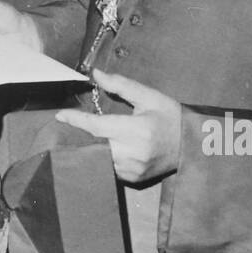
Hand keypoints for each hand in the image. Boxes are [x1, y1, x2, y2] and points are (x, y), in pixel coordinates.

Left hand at [56, 69, 183, 183]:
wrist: (191, 144)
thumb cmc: (169, 116)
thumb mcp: (148, 96)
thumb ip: (121, 85)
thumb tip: (96, 74)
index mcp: (137, 130)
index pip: (97, 126)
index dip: (77, 121)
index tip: (60, 115)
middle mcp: (134, 152)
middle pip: (94, 146)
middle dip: (79, 138)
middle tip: (64, 129)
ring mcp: (134, 169)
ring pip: (100, 160)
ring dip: (89, 149)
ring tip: (77, 139)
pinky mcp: (134, 179)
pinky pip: (110, 169)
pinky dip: (102, 159)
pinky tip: (98, 150)